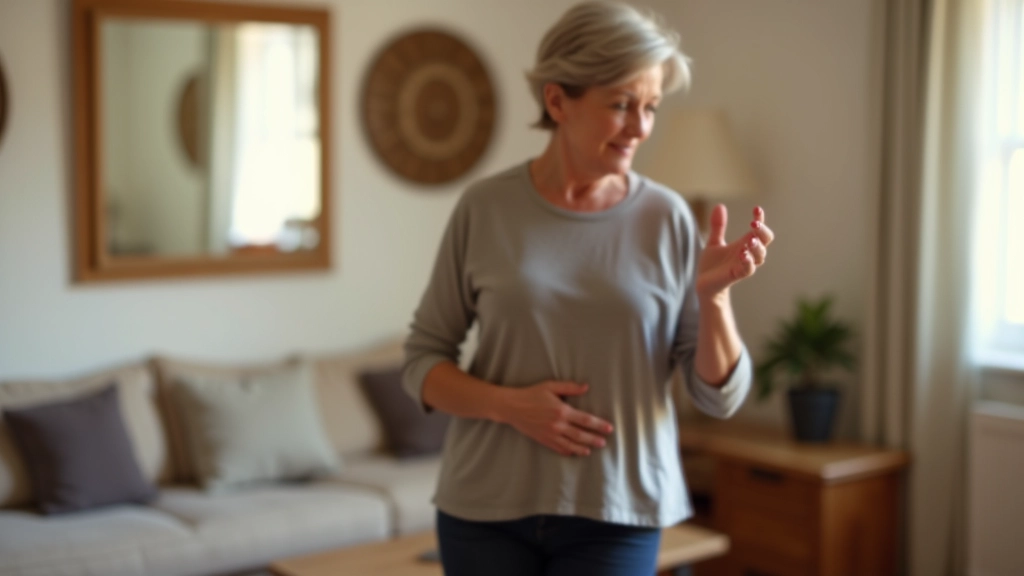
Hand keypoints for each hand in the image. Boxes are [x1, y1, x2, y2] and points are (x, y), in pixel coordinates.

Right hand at [499, 381, 613, 456]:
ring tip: (591, 450)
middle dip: (594, 439)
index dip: (598, 425)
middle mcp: (557, 425)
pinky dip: (568, 451)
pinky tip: (574, 452)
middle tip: (603, 442)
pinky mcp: (543, 439)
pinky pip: (558, 448)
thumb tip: (586, 387)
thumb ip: (569, 387)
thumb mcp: (550, 386)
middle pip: (580, 435)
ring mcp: (550, 434)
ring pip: (571, 444)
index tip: (609, 428)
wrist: (511, 407)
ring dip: (582, 447)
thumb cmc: (531, 394)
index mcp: (561, 411)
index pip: (585, 420)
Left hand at [696, 205, 773, 299]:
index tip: (757, 209)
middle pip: (765, 241)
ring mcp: (743, 265)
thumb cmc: (712, 265)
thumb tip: (720, 205)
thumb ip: (718, 226)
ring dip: (757, 247)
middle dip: (762, 231)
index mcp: (744, 243)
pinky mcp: (736, 275)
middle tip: (754, 223)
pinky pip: (747, 269)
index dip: (761, 219)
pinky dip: (747, 262)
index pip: (759, 230)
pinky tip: (743, 254)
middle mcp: (747, 253)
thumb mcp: (714, 242)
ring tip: (749, 240)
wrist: (703, 284)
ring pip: (760, 256)